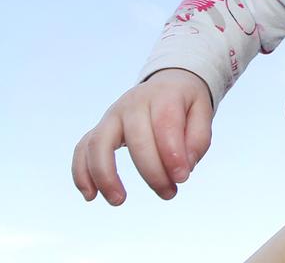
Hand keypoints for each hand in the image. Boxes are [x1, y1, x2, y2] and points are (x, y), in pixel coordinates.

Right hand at [71, 67, 213, 204]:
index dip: (172, 154)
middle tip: (169, 194)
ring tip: (119, 200)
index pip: (164, 124)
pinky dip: (81, 172)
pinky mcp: (100, 128)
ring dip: (105, 175)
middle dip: (152, 172)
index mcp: (163, 95)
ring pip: (99, 142)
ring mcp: (112, 115)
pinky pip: (83, 148)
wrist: (167, 84)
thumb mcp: (202, 112)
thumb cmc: (185, 104)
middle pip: (136, 138)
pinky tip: (90, 195)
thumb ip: (197, 139)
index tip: (182, 178)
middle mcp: (133, 103)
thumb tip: (183, 167)